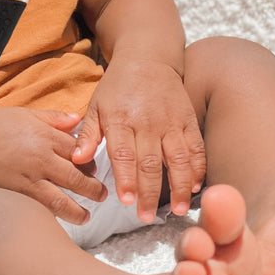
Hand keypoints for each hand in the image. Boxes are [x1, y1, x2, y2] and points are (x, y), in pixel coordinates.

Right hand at [0, 107, 106, 223]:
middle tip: (101, 195)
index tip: (94, 168)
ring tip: (86, 216)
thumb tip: (77, 119)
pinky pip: (41, 208)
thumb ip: (54, 118)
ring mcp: (29, 178)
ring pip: (63, 200)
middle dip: (93, 189)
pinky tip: (61, 219)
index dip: (90, 161)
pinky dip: (54, 215)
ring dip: (79, 211)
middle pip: (78, 177)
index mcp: (46, 136)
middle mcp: (42, 158)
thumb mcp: (26, 114)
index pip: (80, 151)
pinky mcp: (16, 193)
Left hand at [72, 58, 205, 221]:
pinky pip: (196, 147)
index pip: (123, 154)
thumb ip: (87, 134)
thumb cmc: (117, 86)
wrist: (148, 58)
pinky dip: (198, 168)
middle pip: (150, 163)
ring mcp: (171, 122)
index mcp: (121, 120)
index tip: (125, 202)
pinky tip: (196, 187)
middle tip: (145, 216)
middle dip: (148, 192)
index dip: (126, 179)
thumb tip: (76, 160)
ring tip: (177, 209)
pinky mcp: (188, 120)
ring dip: (179, 186)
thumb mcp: (96, 105)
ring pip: (178, 158)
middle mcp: (147, 122)